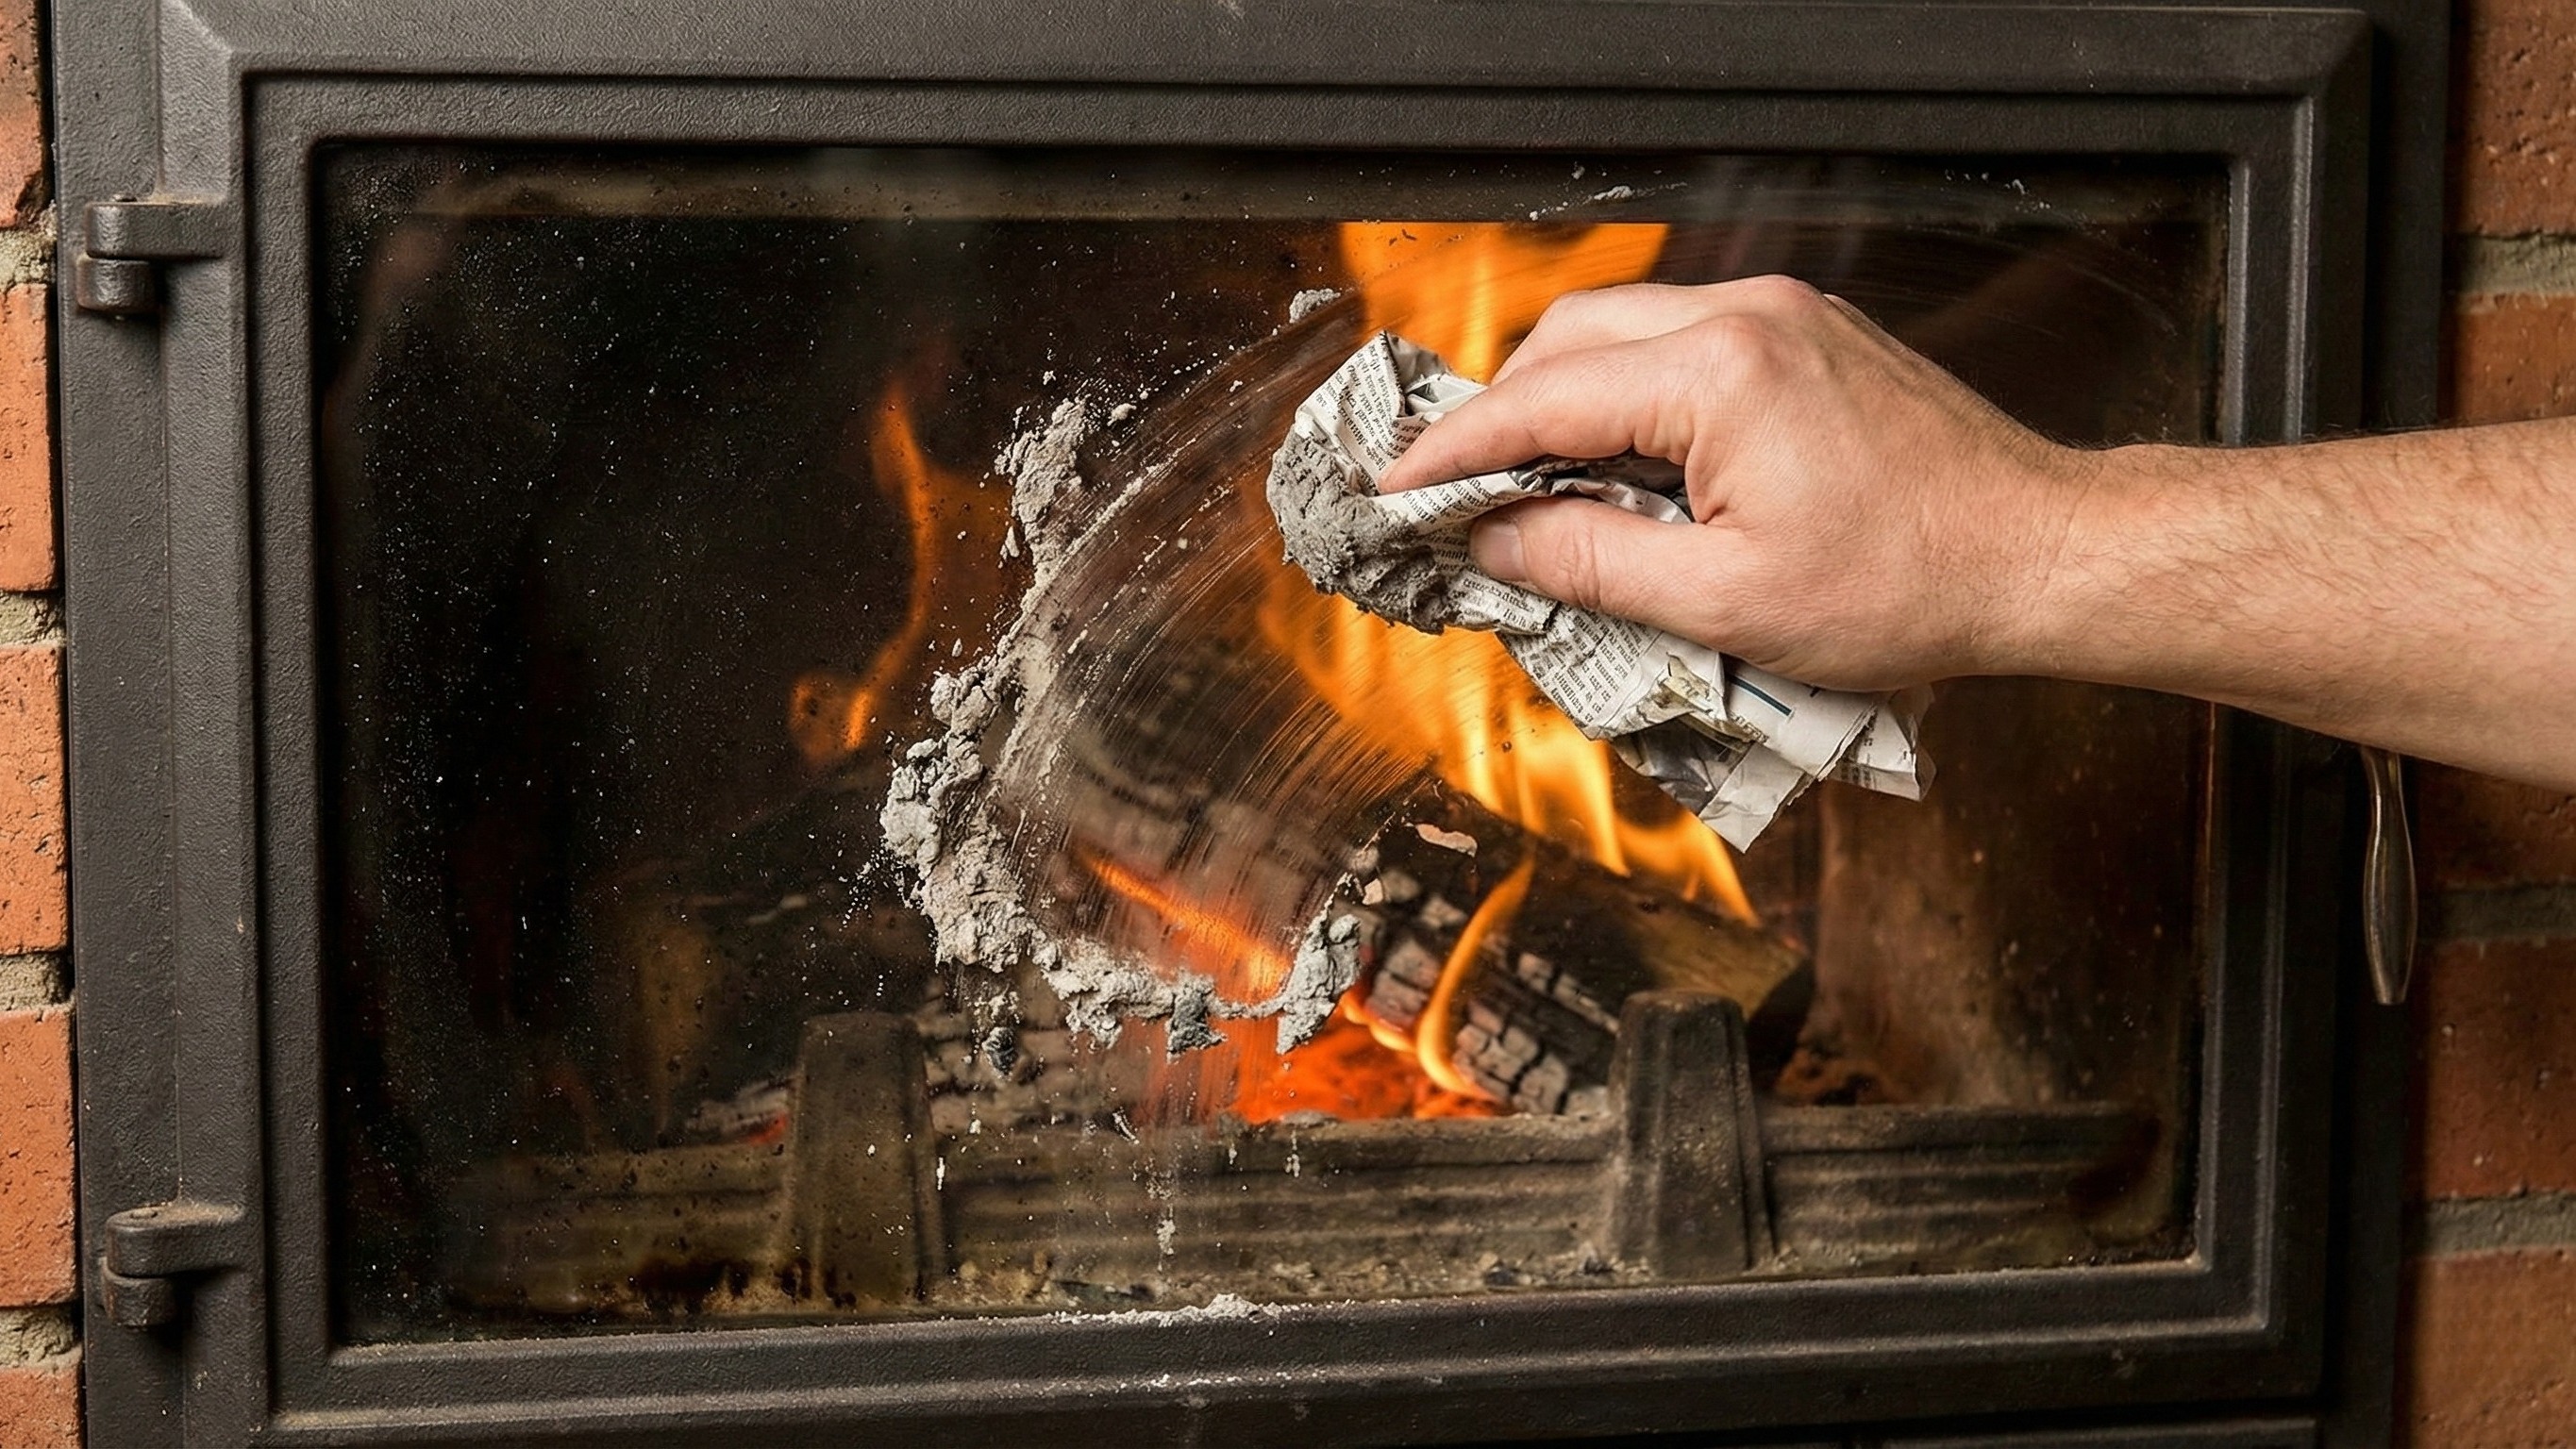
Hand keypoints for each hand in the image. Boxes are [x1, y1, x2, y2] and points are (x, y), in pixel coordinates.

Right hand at [1376, 276, 2094, 690]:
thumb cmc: (1909, 586)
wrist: (2042, 555)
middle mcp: (1747, 317)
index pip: (1541, 400)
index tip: (1394, 491)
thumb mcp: (1726, 604)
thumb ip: (1589, 564)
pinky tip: (1625, 471)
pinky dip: (1631, 400)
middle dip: (1501, 416)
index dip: (1454, 451)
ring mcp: (1786, 317)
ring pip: (1625, 336)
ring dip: (1566, 406)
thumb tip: (1494, 543)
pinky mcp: (1811, 338)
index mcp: (1717, 372)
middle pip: (1570, 342)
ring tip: (1535, 493)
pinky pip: (1685, 348)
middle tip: (1457, 496)